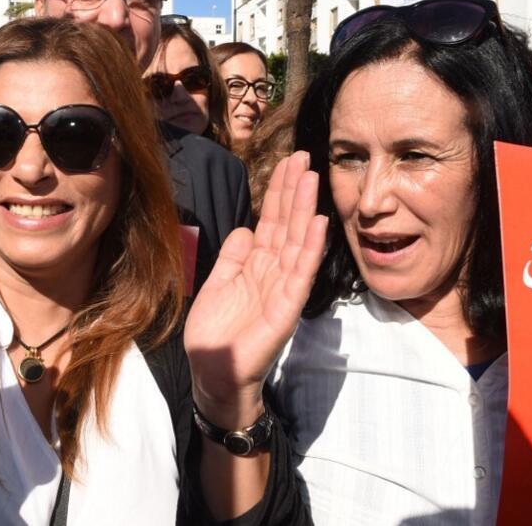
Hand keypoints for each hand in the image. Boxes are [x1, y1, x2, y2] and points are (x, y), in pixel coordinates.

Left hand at [184, 152, 327, 423]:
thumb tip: (245, 228)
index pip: (272, 221)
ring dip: (306, 210)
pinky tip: (318, 224)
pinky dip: (310, 249)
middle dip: (294, 191)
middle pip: (287, 225)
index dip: (279, 192)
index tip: (288, 163)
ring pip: (298, 243)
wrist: (213, 373)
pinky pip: (300, 275)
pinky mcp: (286, 309)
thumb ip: (232, 257)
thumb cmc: (216, 333)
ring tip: (312, 179)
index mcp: (257, 266)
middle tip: (304, 157)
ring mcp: (283, 289)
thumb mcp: (218, 284)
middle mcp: (274, 273)